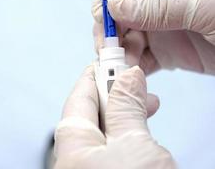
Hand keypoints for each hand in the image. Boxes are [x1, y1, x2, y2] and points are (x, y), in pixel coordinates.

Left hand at [54, 65, 174, 168]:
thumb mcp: (134, 144)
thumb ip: (127, 109)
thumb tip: (127, 79)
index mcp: (72, 147)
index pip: (79, 98)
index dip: (95, 75)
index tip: (110, 60)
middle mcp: (76, 157)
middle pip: (90, 113)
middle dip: (114, 93)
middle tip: (133, 79)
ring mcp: (89, 165)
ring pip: (104, 131)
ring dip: (125, 114)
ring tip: (147, 103)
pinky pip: (112, 147)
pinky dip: (127, 134)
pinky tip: (142, 130)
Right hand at [92, 0, 214, 74]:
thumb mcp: (202, 4)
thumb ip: (155, 6)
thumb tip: (114, 4)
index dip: (108, 1)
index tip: (104, 22)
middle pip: (118, 15)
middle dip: (110, 34)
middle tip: (109, 55)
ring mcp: (161, 26)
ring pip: (126, 40)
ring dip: (119, 56)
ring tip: (122, 71)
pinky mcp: (167, 51)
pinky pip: (141, 59)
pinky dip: (133, 69)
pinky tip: (132, 78)